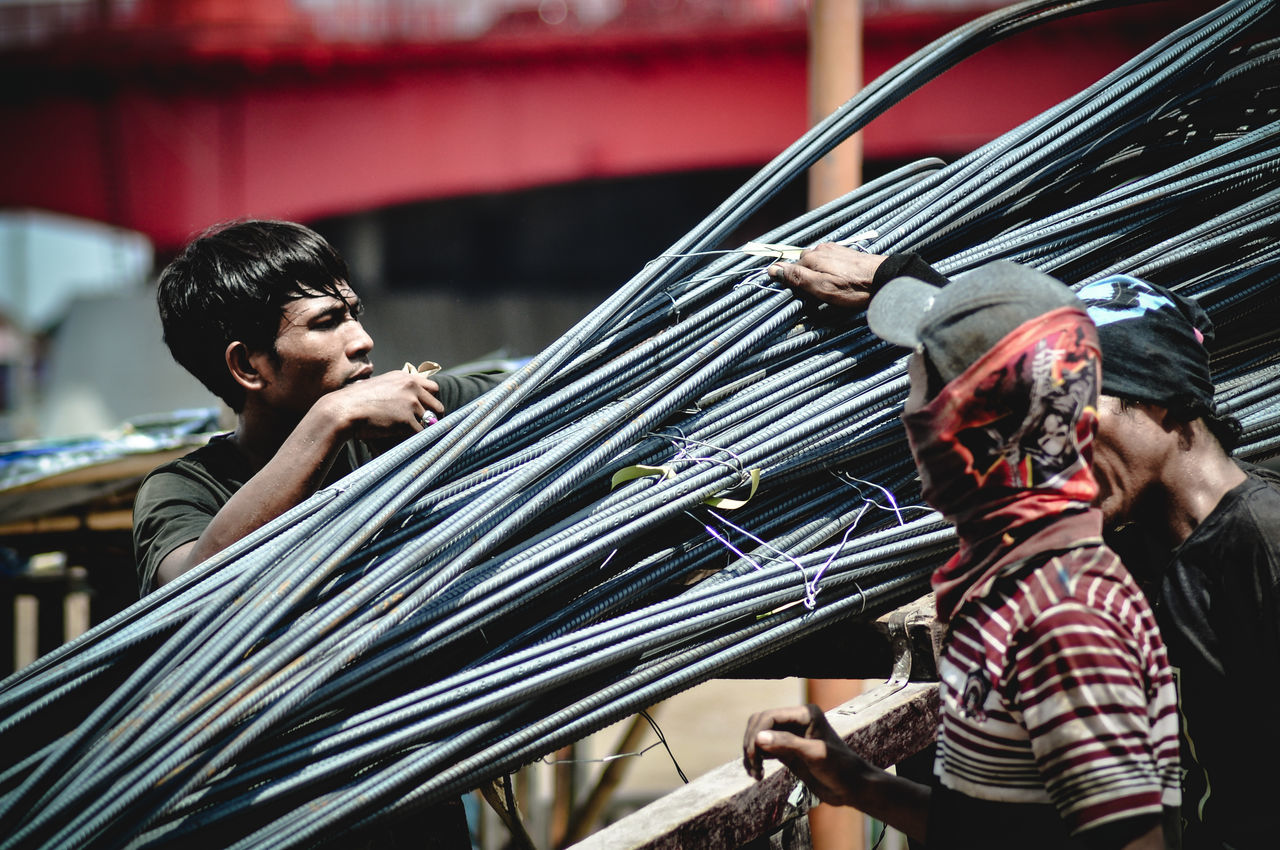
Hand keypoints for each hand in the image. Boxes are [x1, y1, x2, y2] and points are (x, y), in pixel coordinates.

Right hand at [313, 370, 444, 442]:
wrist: (342, 410)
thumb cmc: (355, 402)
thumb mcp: (380, 387)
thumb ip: (397, 392)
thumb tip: (411, 404)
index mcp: (405, 378)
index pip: (433, 388)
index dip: (431, 402)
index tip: (427, 413)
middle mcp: (411, 387)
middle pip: (437, 406)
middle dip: (433, 419)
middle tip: (425, 429)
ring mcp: (411, 403)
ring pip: (431, 423)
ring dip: (423, 431)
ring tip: (413, 438)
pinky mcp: (407, 421)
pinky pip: (421, 435)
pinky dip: (415, 441)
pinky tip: (407, 443)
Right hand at [742, 703, 866, 806]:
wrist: (853, 787)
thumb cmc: (841, 768)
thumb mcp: (815, 755)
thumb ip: (787, 744)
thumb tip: (758, 738)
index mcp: (805, 714)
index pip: (770, 717)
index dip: (757, 733)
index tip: (753, 755)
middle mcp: (796, 721)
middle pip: (760, 723)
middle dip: (751, 743)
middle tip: (753, 766)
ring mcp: (790, 736)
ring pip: (759, 736)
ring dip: (752, 753)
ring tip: (756, 773)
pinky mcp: (787, 751)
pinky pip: (763, 749)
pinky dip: (756, 759)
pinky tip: (758, 773)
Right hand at [767, 243, 887, 309]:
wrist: (884, 279)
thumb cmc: (853, 287)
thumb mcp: (821, 287)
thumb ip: (797, 277)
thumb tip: (773, 269)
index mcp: (812, 257)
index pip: (790, 268)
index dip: (791, 282)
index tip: (797, 296)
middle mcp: (821, 250)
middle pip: (803, 264)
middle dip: (804, 277)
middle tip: (814, 295)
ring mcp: (835, 250)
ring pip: (816, 263)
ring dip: (817, 274)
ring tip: (828, 289)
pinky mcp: (846, 253)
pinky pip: (829, 261)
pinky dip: (828, 271)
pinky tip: (838, 281)